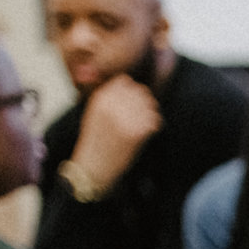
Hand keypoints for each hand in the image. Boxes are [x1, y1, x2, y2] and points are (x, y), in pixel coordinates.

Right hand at [68, 76, 160, 192]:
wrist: (93, 166)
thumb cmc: (95, 142)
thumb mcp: (94, 113)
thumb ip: (109, 98)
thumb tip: (130, 84)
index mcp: (100, 99)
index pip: (125, 82)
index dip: (133, 90)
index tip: (134, 101)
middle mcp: (112, 106)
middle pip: (140, 91)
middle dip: (145, 101)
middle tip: (144, 112)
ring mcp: (124, 119)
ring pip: (150, 104)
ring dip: (151, 112)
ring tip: (147, 122)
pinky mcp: (136, 133)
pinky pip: (154, 120)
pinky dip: (155, 125)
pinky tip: (150, 131)